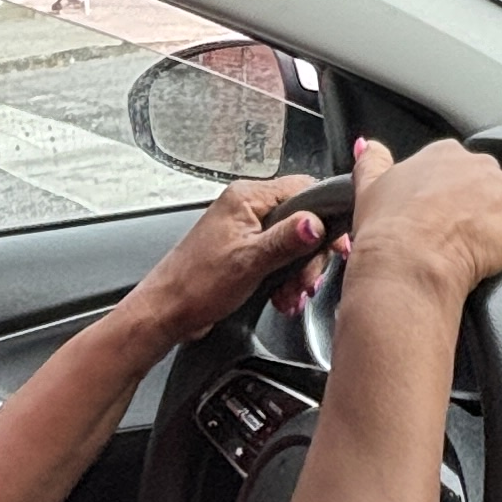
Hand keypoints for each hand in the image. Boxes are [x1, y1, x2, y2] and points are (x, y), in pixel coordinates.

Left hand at [127, 179, 336, 350]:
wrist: (167, 312)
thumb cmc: (195, 285)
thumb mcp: (249, 262)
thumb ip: (287, 239)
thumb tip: (316, 222)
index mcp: (247, 198)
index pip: (304, 189)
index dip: (324, 218)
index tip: (335, 246)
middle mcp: (247, 208)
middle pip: (303, 220)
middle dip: (310, 256)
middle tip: (306, 281)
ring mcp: (246, 229)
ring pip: (294, 243)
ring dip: (298, 273)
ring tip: (291, 295)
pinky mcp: (245, 250)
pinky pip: (279, 258)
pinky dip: (286, 279)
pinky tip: (282, 297)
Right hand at [341, 135, 501, 310]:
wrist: (408, 263)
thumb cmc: (387, 231)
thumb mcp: (369, 188)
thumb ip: (372, 162)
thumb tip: (369, 147)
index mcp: (446, 155)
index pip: (461, 175)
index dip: (453, 204)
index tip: (440, 223)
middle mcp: (482, 166)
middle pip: (491, 195)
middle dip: (479, 220)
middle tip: (454, 245)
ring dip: (497, 242)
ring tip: (470, 262)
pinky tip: (489, 276)